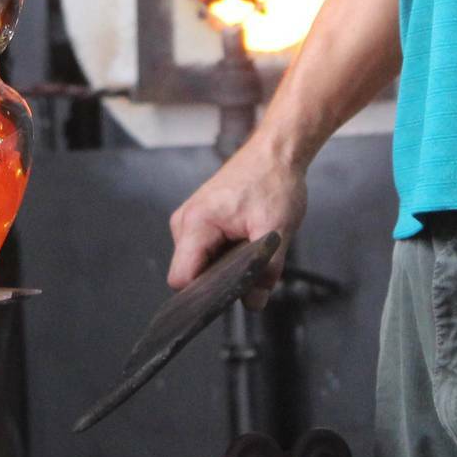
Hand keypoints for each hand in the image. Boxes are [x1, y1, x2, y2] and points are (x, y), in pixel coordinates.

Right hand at [166, 141, 306, 309]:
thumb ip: (265, 271)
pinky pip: (205, 251)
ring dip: (224, 266)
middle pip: (190, 273)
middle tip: (251, 266)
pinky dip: (225, 254)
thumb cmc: (272, 181)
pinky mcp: (200, 219)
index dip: (202, 295)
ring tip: (250, 245)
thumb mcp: (276, 230)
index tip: (228, 296)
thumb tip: (254, 303)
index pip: (180, 278)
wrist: (275, 153)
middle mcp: (185, 222)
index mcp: (196, 223)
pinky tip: (244, 240)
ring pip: (199, 263)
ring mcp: (190, 220)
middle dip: (220, 280)